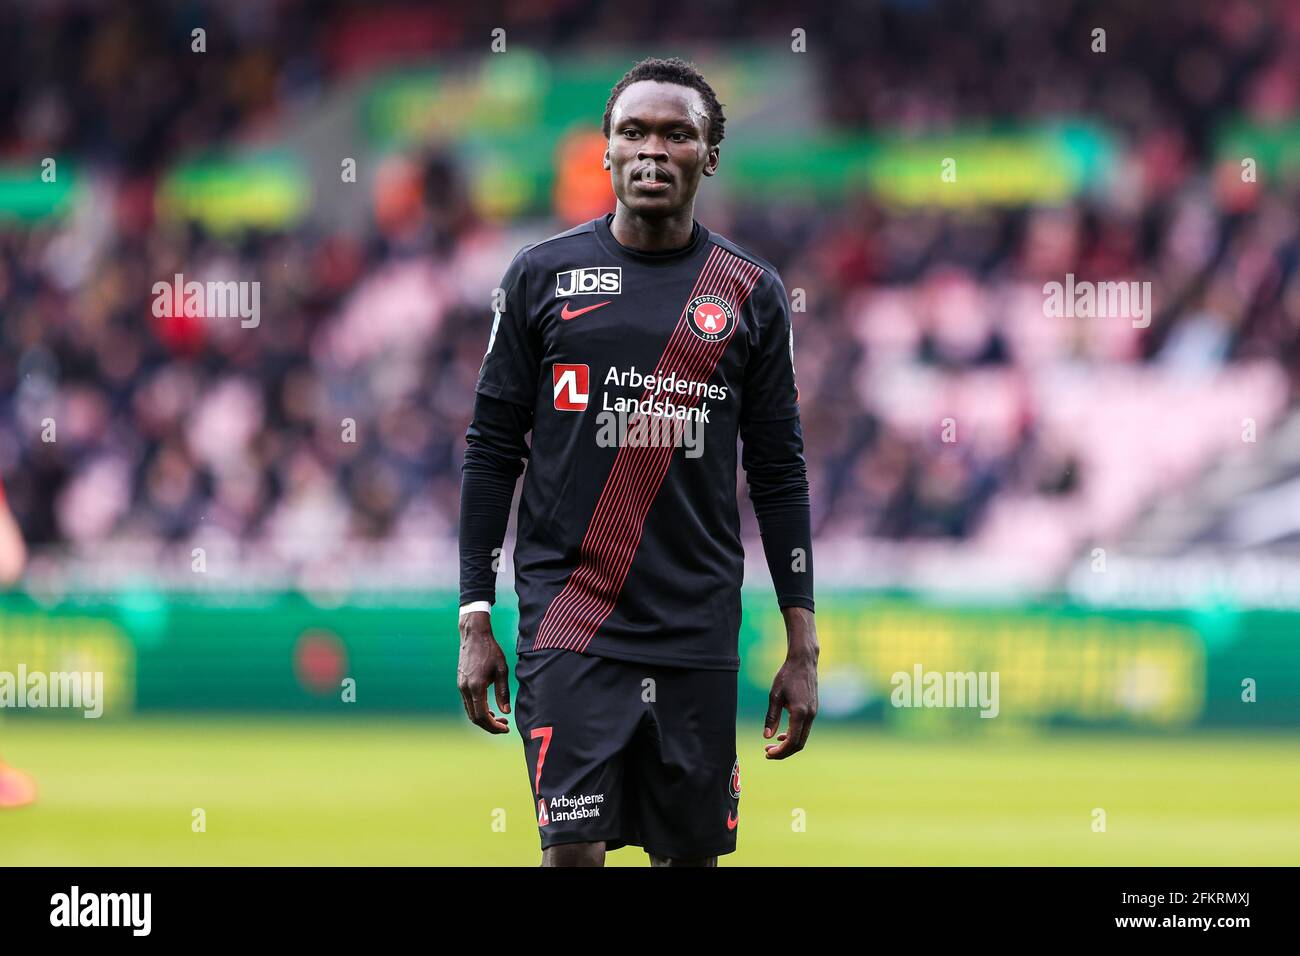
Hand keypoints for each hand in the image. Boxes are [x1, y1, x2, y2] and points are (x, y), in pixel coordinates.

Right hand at [457, 610, 510, 733]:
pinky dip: (478, 710)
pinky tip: (490, 708)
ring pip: (470, 711)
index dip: (493, 726)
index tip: (505, 728)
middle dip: (489, 725)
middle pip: (474, 717)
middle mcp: (465, 689)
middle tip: (504, 725)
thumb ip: (503, 692)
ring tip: (500, 718)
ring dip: (484, 718)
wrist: (474, 635)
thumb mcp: (501, 670)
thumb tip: (506, 711)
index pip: (482, 716)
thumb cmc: (490, 650)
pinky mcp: (460, 683)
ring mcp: (460, 686)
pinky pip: (468, 703)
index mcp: (476, 687)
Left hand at [763, 607, 817, 758]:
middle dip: (784, 751)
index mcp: (800, 713)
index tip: (768, 753)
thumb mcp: (774, 696)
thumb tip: (766, 736)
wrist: (803, 662)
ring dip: (788, 744)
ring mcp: (813, 713)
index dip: (780, 751)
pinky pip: (804, 729)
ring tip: (772, 745)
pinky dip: (794, 735)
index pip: (792, 741)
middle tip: (767, 753)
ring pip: (803, 738)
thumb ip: (771, 717)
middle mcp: (810, 715)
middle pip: (799, 744)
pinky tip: (782, 735)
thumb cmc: (787, 676)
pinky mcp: (813, 710)